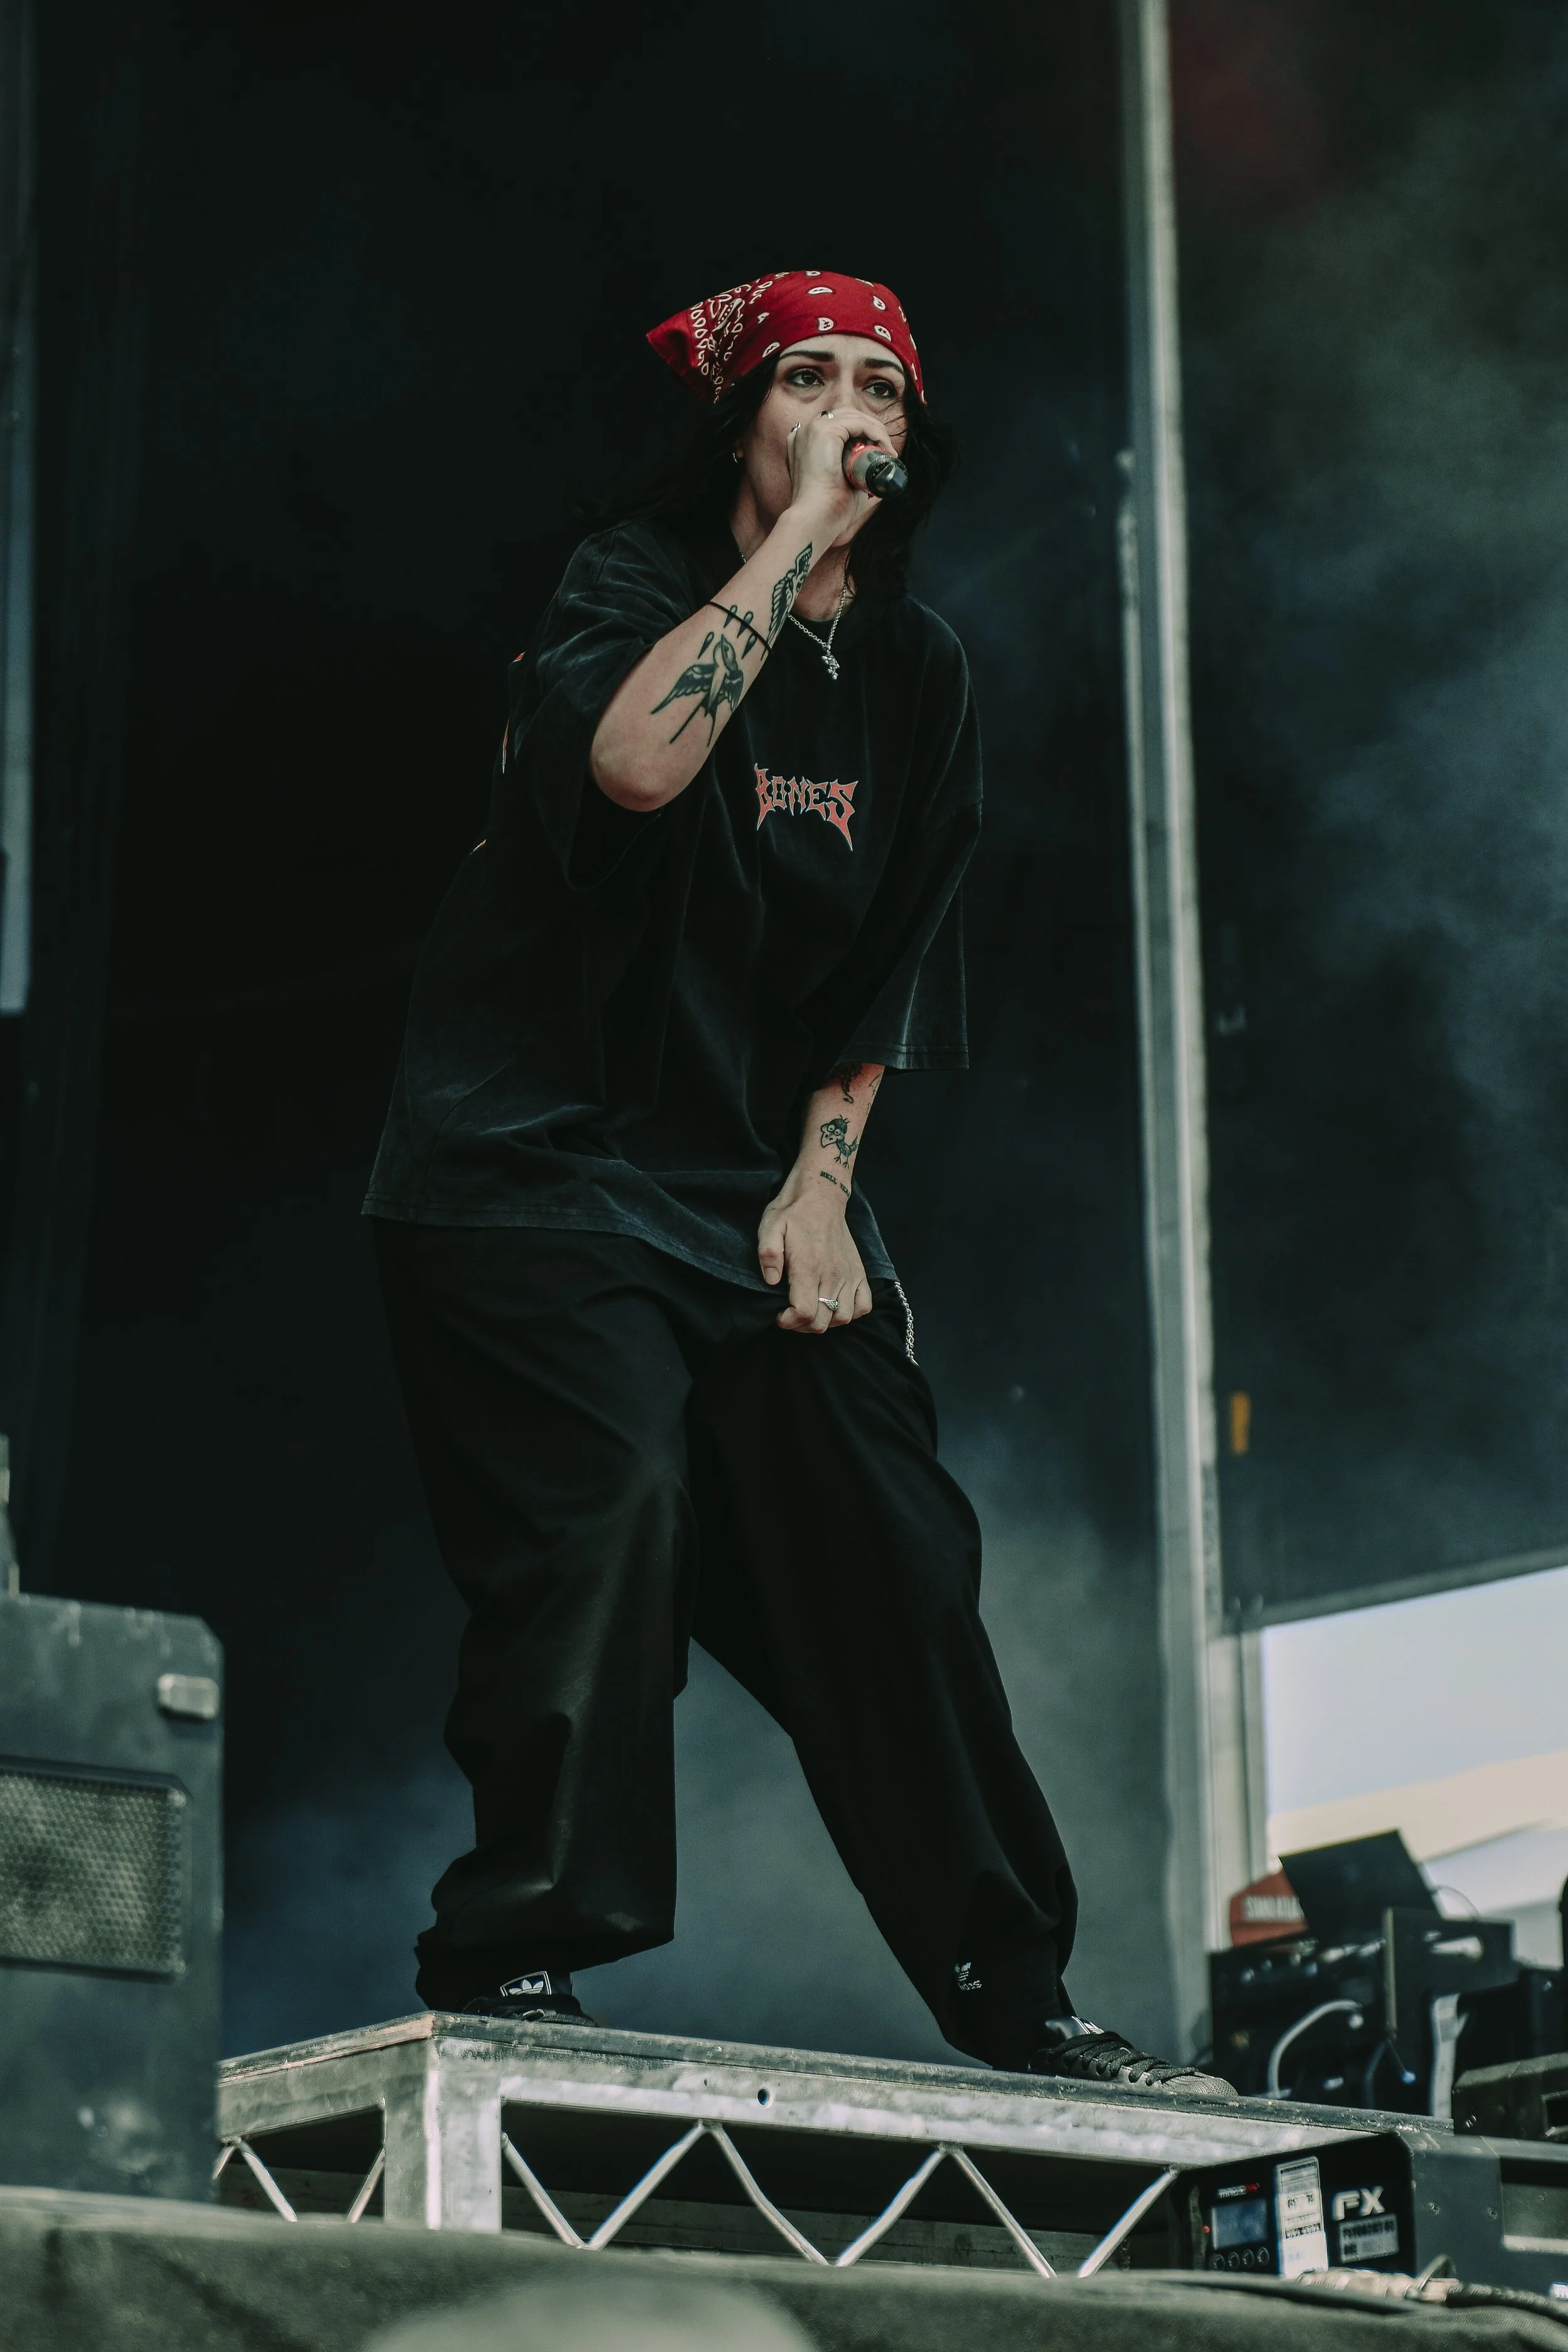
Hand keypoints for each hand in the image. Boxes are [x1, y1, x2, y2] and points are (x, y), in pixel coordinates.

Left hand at [757, 1173, 873, 1333]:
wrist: (822, 1195)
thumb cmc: (793, 1213)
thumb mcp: (771, 1226)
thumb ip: (768, 1254)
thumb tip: (771, 1281)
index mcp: (808, 1267)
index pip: (805, 1313)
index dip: (789, 1322)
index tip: (779, 1314)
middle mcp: (832, 1274)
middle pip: (822, 1322)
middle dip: (802, 1325)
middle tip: (791, 1313)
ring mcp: (848, 1275)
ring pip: (843, 1318)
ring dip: (825, 1321)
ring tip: (812, 1310)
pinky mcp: (859, 1272)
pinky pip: (864, 1305)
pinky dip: (851, 1312)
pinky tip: (835, 1305)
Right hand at [784, 406, 897, 539]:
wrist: (816, 518)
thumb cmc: (829, 509)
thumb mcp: (844, 487)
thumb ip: (858, 478)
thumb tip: (881, 478)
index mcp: (805, 444)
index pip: (838, 426)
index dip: (862, 434)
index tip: (879, 453)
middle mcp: (805, 432)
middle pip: (846, 416)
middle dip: (870, 429)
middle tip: (887, 450)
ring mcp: (812, 429)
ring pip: (853, 416)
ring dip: (875, 430)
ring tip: (887, 450)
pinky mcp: (823, 431)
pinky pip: (857, 422)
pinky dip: (875, 432)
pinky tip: (884, 447)